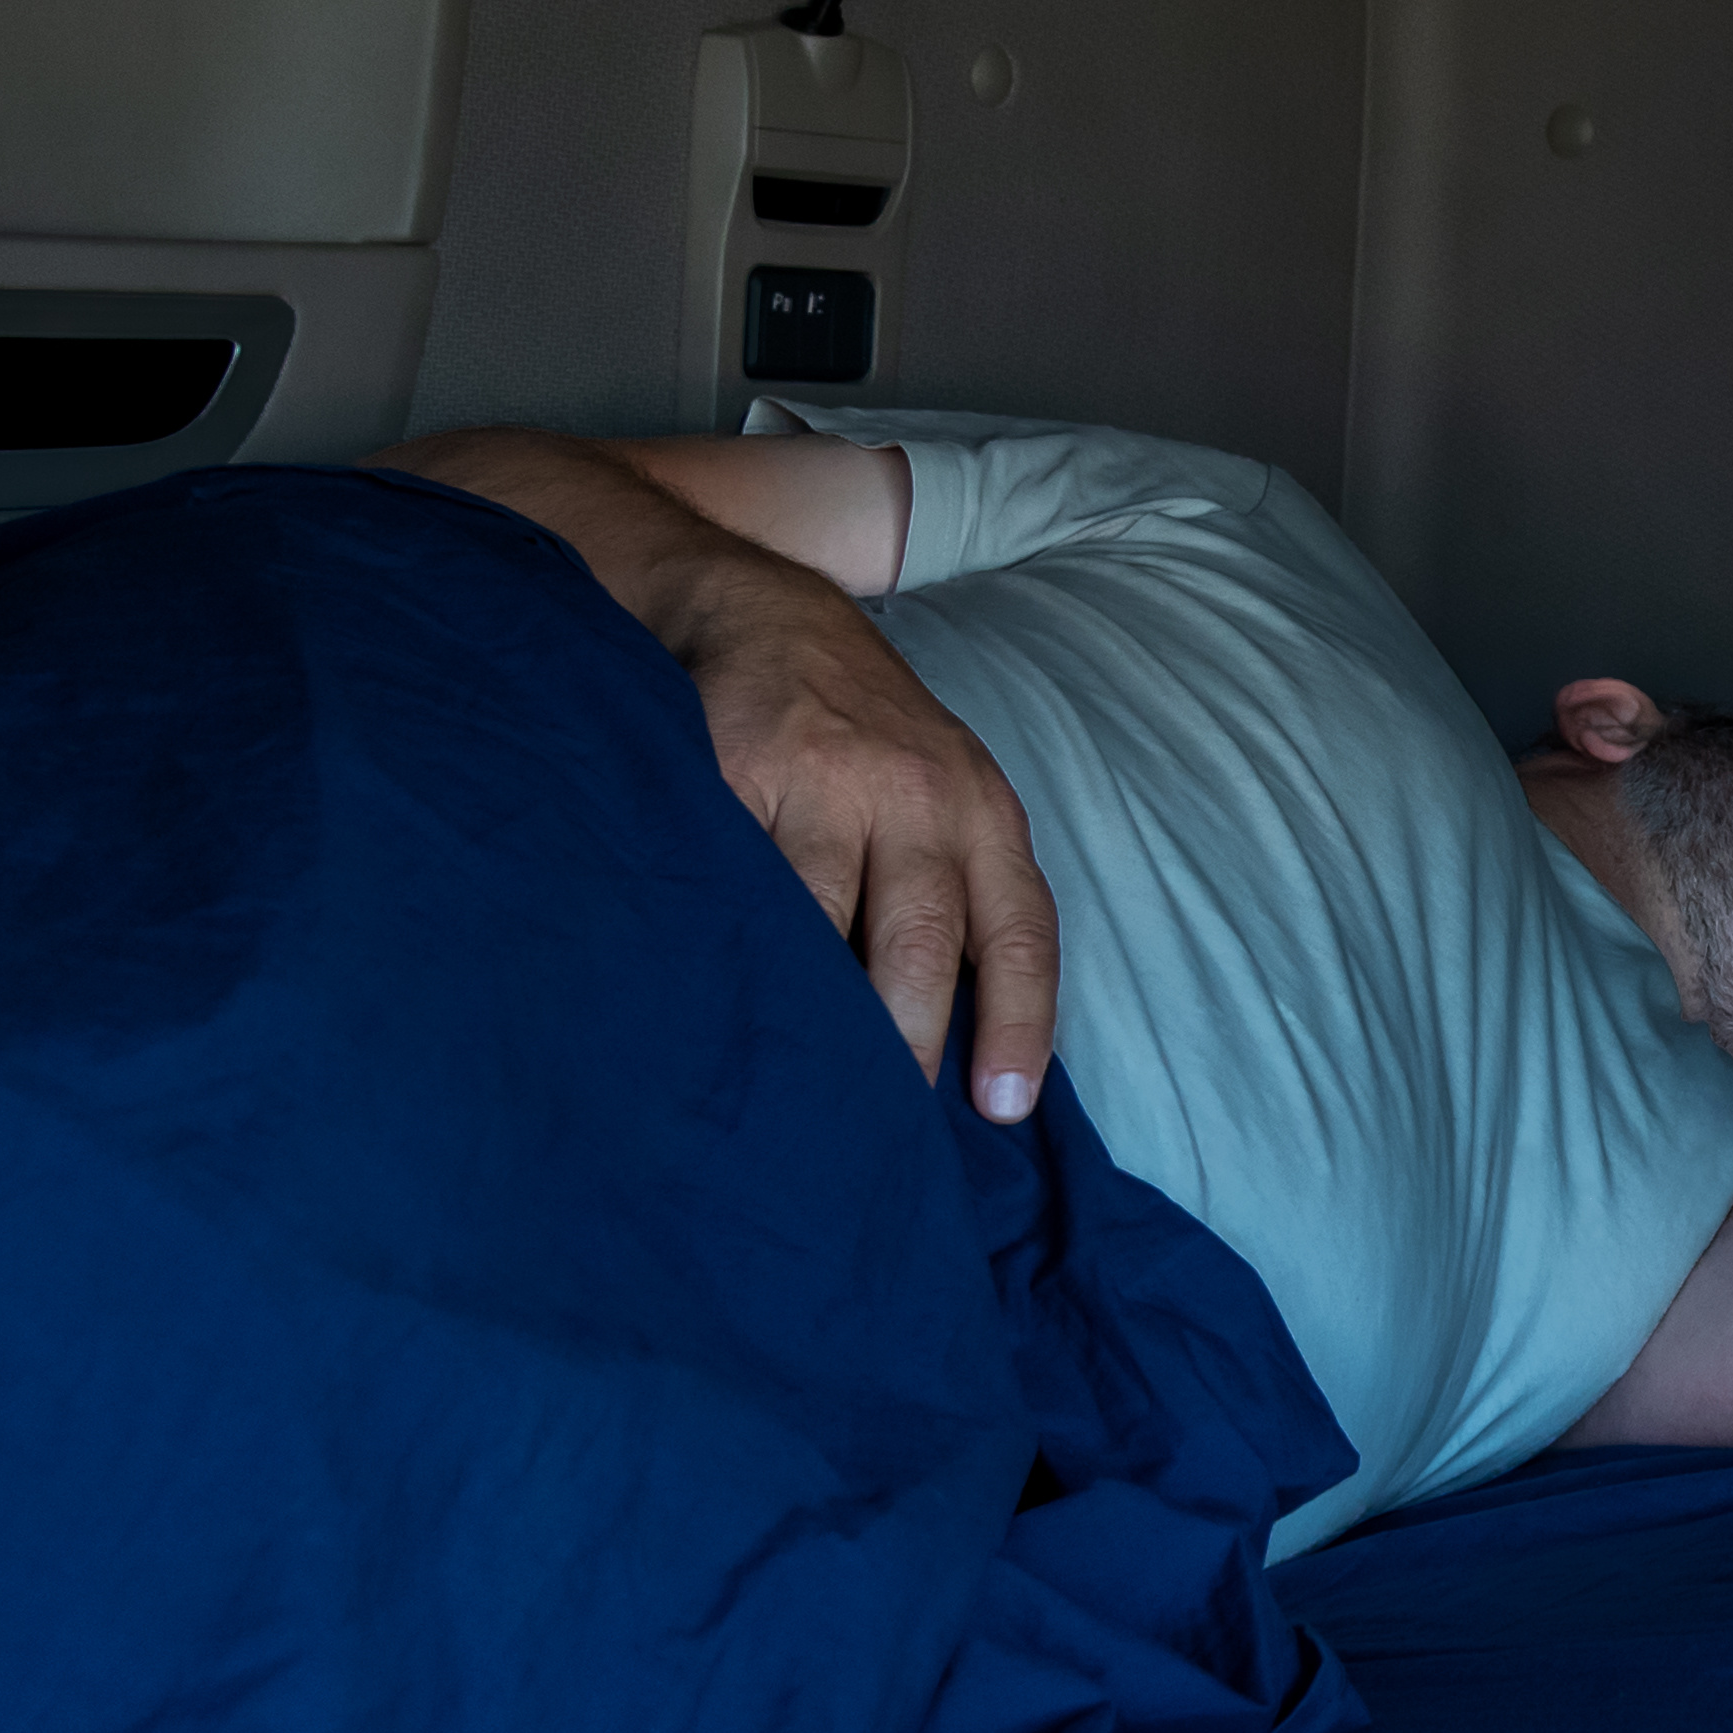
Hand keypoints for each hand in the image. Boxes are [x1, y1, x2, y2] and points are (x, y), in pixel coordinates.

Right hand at [374, 427, 1059, 1111]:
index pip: (1019, 930)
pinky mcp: (733, 773)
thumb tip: (961, 1040)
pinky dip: (725, 952)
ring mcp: (822, 782)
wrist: (752, 605)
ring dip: (807, 1012)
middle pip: (919, 943)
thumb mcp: (938, 787)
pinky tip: (712, 1004)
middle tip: (874, 1126)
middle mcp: (915, 794)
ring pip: (821, 925)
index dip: (1017, 1024)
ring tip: (789, 1091)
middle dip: (900, 1042)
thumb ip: (956, 886)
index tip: (999, 1109)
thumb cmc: (855, 728)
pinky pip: (733, 886)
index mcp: (979, 809)